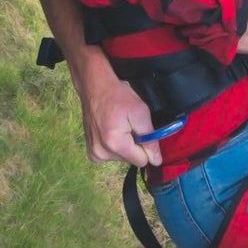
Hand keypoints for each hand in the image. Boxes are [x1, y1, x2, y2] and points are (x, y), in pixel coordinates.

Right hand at [75, 49, 160, 167]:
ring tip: (119, 126)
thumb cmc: (118, 96)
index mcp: (115, 144)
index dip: (145, 146)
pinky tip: (111, 131)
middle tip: (128, 125)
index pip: (141, 160)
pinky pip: (111, 156)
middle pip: (131, 160)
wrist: (95, 87)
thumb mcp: (140, 112)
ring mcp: (94, 154)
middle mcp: (101, 153)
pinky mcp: (91, 153)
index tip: (140, 131)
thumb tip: (156, 160)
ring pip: (122, 158)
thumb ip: (149, 138)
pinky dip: (114, 146)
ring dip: (124, 144)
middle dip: (134, 144)